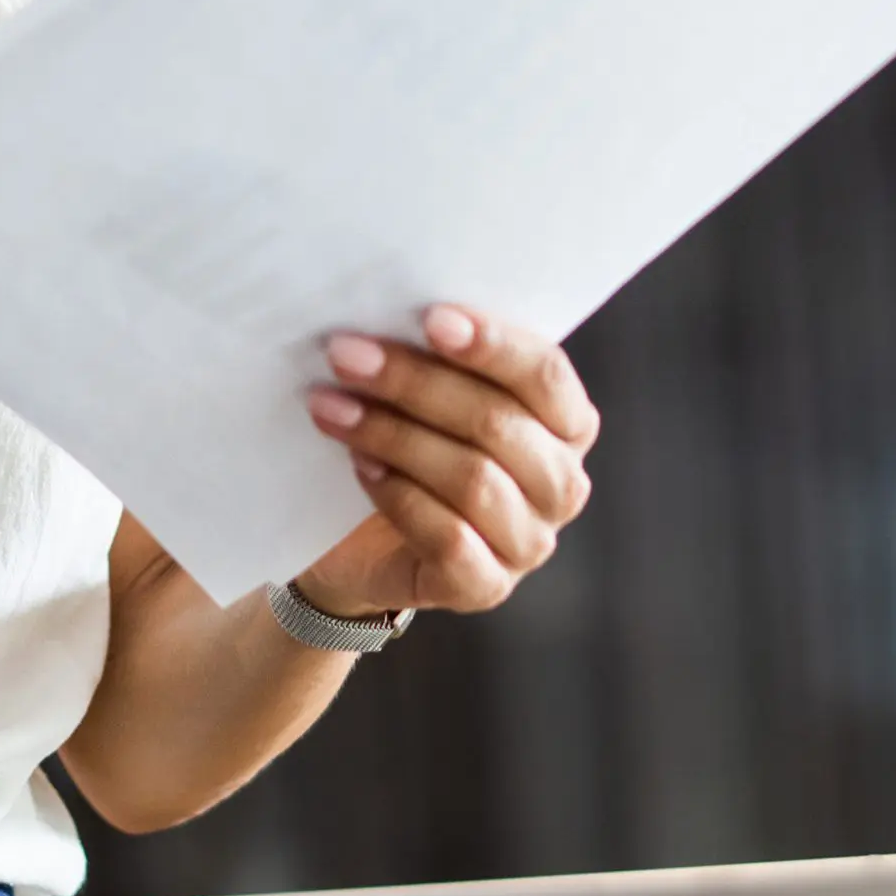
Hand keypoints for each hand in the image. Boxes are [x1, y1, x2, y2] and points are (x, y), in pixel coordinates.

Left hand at [292, 305, 598, 620]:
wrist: (354, 543)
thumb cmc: (400, 445)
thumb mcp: (423, 395)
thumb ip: (433, 356)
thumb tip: (388, 307)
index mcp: (566, 423)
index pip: (545, 375)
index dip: (492, 345)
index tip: (430, 317)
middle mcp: (561, 483)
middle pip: (498, 423)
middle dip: (416, 382)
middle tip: (345, 353)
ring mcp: (529, 542)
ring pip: (473, 478)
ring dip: (393, 434)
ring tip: (330, 407)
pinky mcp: (486, 587)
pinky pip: (451, 538)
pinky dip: (400, 495)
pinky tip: (360, 465)